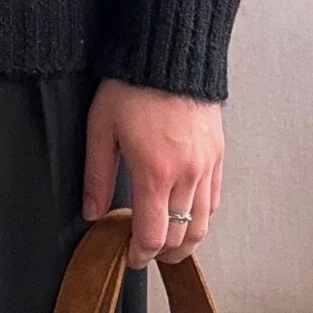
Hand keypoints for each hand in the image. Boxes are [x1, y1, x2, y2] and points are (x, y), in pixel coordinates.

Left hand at [83, 79, 224, 269]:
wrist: (170, 54)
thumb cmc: (133, 87)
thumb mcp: (101, 131)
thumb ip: (97, 178)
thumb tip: (94, 213)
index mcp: (155, 173)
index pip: (154, 235)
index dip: (141, 255)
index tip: (130, 258)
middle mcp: (187, 174)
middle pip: (182, 236)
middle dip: (163, 253)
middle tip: (146, 254)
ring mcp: (208, 165)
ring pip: (205, 222)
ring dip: (187, 241)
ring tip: (169, 245)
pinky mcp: (219, 154)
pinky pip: (216, 198)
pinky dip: (203, 215)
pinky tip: (188, 216)